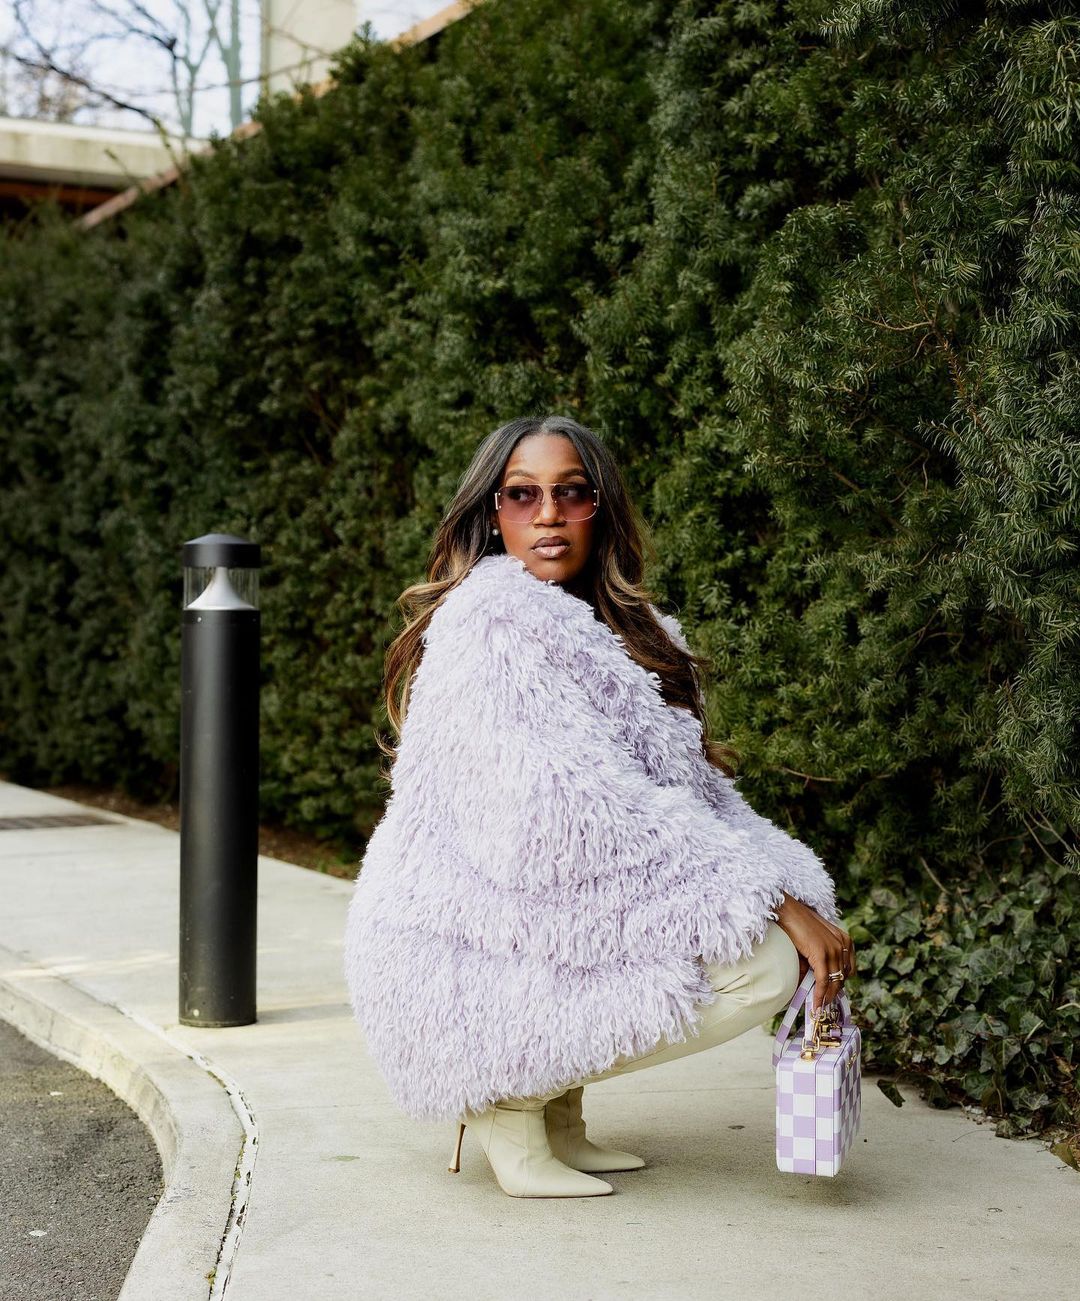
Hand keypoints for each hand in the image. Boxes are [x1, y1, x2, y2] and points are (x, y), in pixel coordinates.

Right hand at [774, 893, 855, 1016]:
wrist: (785, 909)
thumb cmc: (795, 923)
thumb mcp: (811, 944)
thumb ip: (814, 962)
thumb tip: (809, 983)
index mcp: (844, 940)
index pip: (847, 970)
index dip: (839, 985)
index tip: (831, 996)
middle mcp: (842, 944)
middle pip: (842, 977)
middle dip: (833, 993)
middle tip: (824, 1006)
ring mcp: (833, 948)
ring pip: (834, 981)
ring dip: (827, 998)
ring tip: (819, 1009)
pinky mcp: (821, 953)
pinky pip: (823, 980)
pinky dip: (820, 994)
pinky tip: (815, 1004)